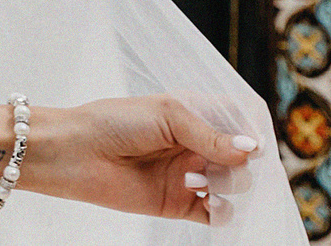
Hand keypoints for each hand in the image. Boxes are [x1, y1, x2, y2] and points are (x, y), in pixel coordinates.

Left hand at [15, 95, 258, 220]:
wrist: (74, 154)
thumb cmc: (113, 123)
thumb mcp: (166, 116)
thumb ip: (209, 133)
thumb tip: (252, 150)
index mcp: (194, 115)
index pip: (240, 120)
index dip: (254, 129)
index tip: (255, 140)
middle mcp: (196, 145)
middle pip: (244, 158)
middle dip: (242, 162)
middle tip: (224, 162)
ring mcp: (190, 175)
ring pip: (235, 185)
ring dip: (229, 184)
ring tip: (199, 178)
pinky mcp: (180, 204)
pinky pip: (218, 215)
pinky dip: (224, 213)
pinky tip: (210, 202)